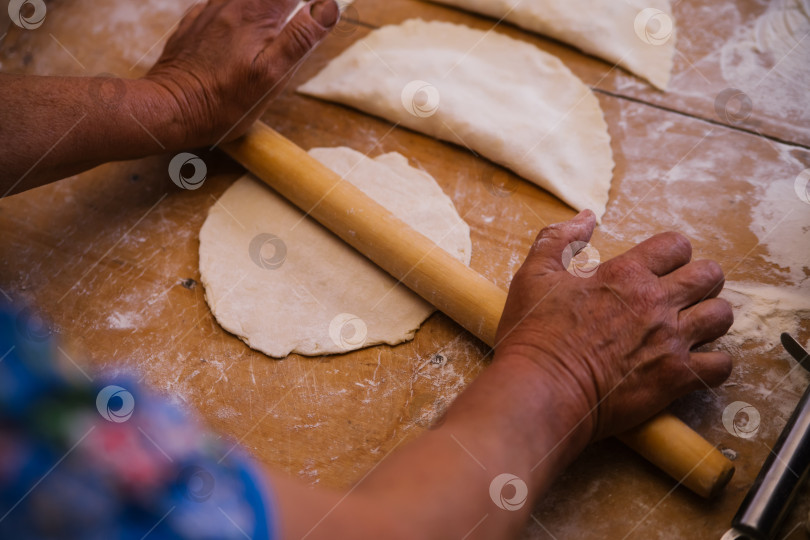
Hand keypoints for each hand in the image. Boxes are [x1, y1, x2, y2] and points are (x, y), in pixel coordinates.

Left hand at [144, 0, 337, 146]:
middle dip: (285, 6)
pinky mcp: (194, 24)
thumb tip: (327, 7)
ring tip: (272, 30)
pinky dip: (240, 13)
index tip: (316, 9)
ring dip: (264, 9)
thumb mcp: (271, 76)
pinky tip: (242, 34)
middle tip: (295, 22)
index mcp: (256, 15)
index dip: (308, 2)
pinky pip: (223, 6)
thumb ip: (299, 39)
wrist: (170, 110)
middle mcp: (231, 5)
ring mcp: (209, 12)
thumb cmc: (223, 102)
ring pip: (245, 0)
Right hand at [495, 210, 733, 440]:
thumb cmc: (534, 334)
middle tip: (682, 295)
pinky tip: (694, 364)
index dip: (672, 253)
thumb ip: (560, 239)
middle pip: (709, 275)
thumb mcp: (534, 275)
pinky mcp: (676, 378)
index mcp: (626, 273)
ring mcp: (670, 340)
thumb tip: (587, 216)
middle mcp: (656, 302)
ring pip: (722, 315)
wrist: (542, 388)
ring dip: (710, 318)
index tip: (661, 267)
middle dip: (701, 280)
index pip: (676, 245)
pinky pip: (721, 365)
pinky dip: (712, 364)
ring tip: (692, 327)